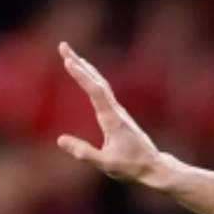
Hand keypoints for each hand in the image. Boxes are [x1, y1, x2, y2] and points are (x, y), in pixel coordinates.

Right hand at [56, 42, 162, 183]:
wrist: (153, 167)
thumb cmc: (131, 167)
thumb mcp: (106, 163)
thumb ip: (84, 152)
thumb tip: (60, 140)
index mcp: (112, 120)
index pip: (95, 92)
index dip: (82, 76)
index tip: (68, 60)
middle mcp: (116, 111)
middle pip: (97, 81)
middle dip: (79, 63)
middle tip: (63, 46)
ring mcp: (118, 112)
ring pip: (101, 84)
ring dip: (85, 69)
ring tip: (70, 55)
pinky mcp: (118, 116)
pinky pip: (103, 92)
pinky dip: (92, 80)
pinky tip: (88, 77)